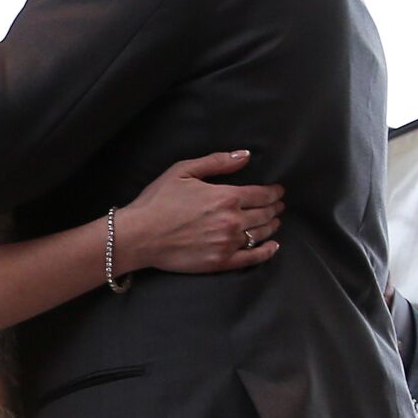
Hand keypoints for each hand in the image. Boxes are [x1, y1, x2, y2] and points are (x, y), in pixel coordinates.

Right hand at [117, 152, 284, 274]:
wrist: (139, 236)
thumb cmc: (158, 201)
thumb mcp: (184, 171)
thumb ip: (217, 162)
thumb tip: (245, 156)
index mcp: (226, 197)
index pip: (261, 194)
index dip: (273, 192)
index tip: (278, 191)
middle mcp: (232, 221)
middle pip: (264, 214)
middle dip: (274, 208)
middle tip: (278, 206)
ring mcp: (228, 244)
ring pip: (261, 234)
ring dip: (272, 226)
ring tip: (275, 221)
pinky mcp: (221, 262)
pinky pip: (252, 258)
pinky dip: (267, 252)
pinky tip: (273, 246)